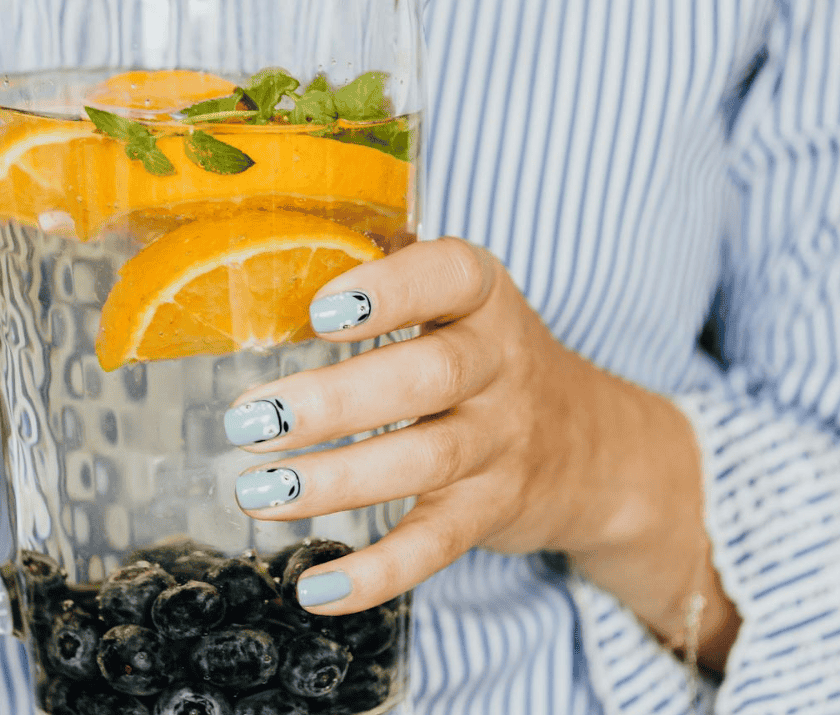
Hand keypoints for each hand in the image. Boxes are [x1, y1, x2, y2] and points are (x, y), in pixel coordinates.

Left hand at [228, 238, 738, 667]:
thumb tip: (270, 251)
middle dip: (335, 401)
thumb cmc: (484, 356)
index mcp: (483, 298)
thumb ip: (385, 272)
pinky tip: (315, 588)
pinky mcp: (488, 512)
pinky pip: (436, 546)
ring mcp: (499, 443)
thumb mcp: (457, 302)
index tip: (321, 311)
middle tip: (248, 419)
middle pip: (430, 378)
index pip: (448, 277)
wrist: (591, 446)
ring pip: (425, 462)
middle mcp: (500, 366)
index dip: (389, 290)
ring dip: (334, 482)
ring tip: (256, 492)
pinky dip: (377, 574)